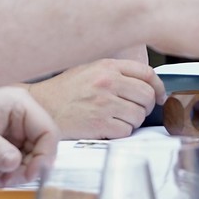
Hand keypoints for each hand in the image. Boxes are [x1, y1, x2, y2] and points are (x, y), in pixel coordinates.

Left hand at [0, 86, 58, 187]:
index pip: (48, 131)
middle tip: (5, 181)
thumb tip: (14, 163)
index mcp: (20, 105)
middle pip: (41, 150)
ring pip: (30, 162)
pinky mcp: (8, 148)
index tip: (29, 174)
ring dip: (13, 177)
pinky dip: (5, 178)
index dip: (44, 156)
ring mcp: (16, 134)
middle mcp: (22, 119)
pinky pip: (17, 168)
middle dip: (25, 170)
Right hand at [28, 58, 165, 138]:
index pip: (147, 74)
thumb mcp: (89, 70)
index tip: (159, 96)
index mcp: (107, 66)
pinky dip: (120, 132)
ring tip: (116, 119)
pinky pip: (126, 131)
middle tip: (135, 111)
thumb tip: (147, 84)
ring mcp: (104, 104)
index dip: (158, 87)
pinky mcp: (99, 124)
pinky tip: (107, 128)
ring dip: (132, 121)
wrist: (40, 107)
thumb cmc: (64, 91)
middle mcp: (108, 82)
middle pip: (147, 96)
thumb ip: (116, 73)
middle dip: (146, 107)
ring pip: (138, 116)